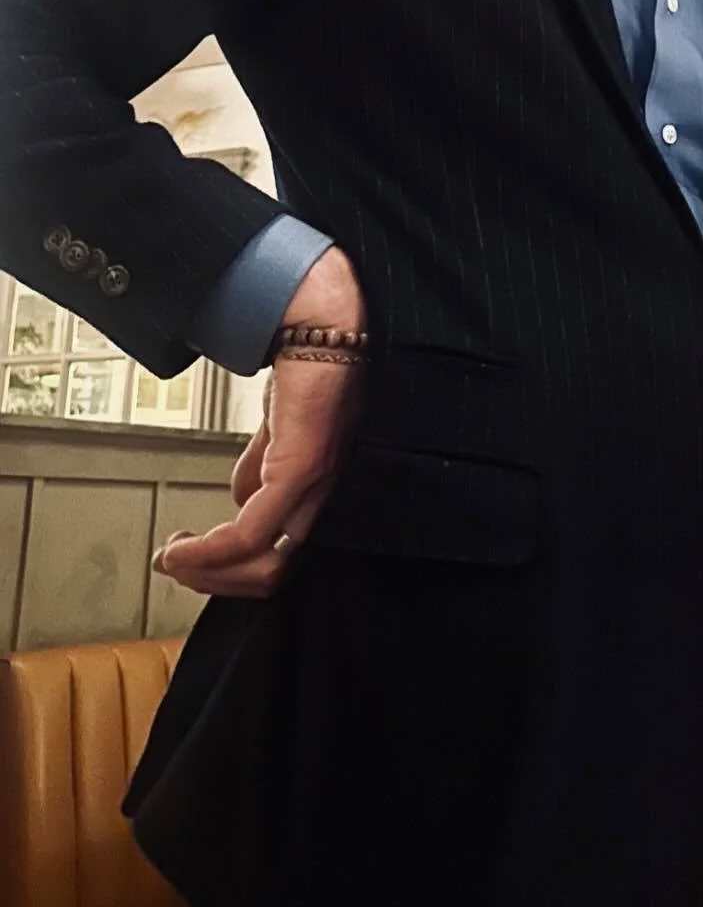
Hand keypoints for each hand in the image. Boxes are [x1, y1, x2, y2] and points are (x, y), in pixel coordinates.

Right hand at [153, 247, 365, 597]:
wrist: (322, 324)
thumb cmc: (312, 368)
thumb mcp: (278, 427)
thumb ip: (261, 462)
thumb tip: (237, 497)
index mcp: (319, 490)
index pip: (283, 556)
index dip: (236, 572)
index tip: (195, 565)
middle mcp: (324, 495)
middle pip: (273, 573)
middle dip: (217, 582)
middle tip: (178, 570)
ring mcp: (315, 485)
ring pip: (263, 564)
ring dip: (209, 573)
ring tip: (174, 561)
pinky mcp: (301, 468)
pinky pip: (251, 532)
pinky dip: (210, 552)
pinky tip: (184, 549)